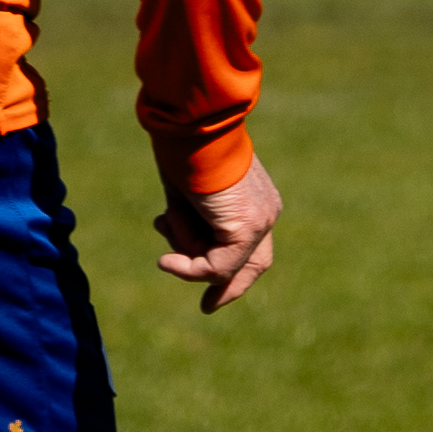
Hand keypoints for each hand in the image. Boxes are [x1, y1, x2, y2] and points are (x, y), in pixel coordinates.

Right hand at [155, 157, 282, 313]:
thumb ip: (190, 227)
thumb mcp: (186, 197)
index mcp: (256, 200)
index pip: (252, 250)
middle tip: (206, 308)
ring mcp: (261, 220)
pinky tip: (166, 261)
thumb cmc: (183, 150)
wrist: (191, 123)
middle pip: (252, 265)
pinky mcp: (247, 227)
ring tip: (167, 218)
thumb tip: (176, 259)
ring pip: (224, 265)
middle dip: (226, 287)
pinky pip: (217, 266)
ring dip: (186, 249)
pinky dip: (189, 268)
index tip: (207, 298)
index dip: (231, 277)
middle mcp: (266, 212)